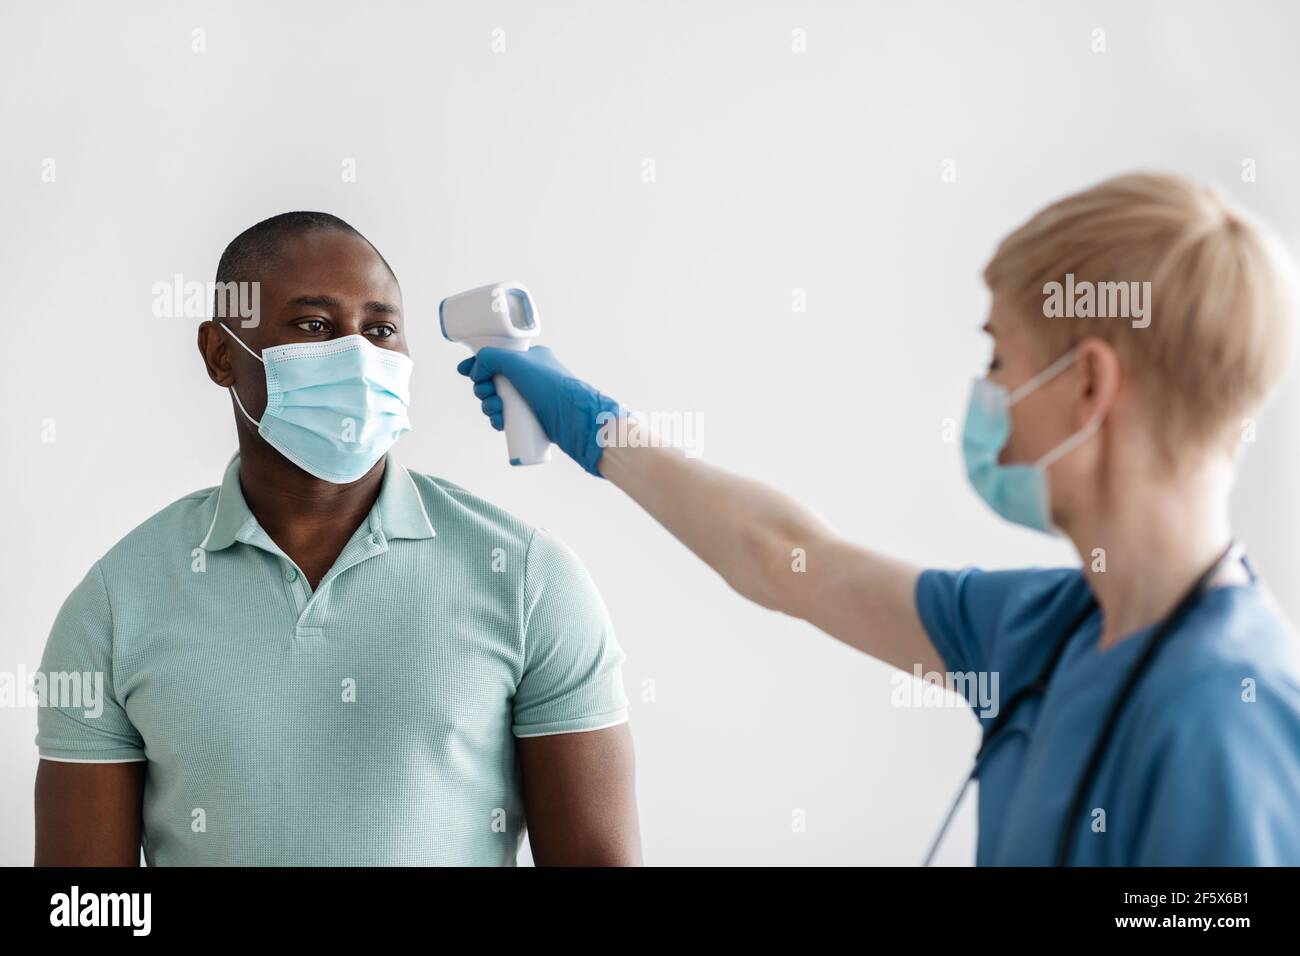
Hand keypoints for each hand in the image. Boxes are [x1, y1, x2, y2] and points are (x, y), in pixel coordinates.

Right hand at [456, 346, 622, 475]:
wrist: (574, 418)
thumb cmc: (549, 386)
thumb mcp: (516, 362)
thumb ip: (490, 357)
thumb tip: (476, 369)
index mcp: (530, 359)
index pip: (497, 357)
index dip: (478, 364)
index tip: (464, 371)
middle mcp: (531, 377)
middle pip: (493, 380)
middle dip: (483, 388)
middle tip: (487, 393)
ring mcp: (532, 399)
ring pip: (498, 401)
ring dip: (489, 406)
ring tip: (496, 410)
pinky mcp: (532, 419)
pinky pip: (507, 418)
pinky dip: (499, 420)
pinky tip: (499, 423)